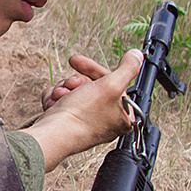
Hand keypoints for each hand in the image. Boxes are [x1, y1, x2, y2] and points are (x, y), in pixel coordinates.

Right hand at [26, 50, 140, 170]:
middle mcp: (106, 120)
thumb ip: (128, 68)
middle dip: (76, 82)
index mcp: (123, 116)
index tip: (79, 62)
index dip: (94, 70)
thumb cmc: (83, 115)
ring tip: (60, 96)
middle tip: (69, 83)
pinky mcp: (68, 124)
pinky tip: (53, 103)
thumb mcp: (111, 85)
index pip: (112, 83)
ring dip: (63, 89)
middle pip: (91, 86)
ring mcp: (85, 122)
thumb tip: (137, 55)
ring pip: (74, 92)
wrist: (53, 134)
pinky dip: (55, 99)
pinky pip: (61, 102)